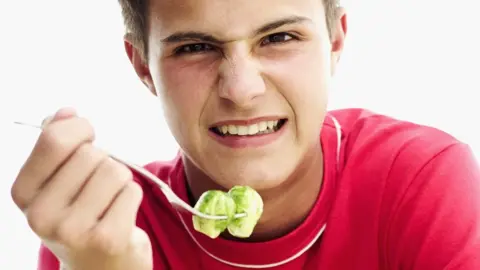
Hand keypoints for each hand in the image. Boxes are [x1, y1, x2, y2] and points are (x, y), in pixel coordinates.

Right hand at [11, 108, 152, 269]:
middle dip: (103, 162)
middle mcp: (41, 215)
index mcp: (23, 193)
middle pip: (92, 154)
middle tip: (97, 186)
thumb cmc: (80, 215)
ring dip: (120, 180)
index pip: (55, 139)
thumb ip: (57, 143)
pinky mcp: (107, 239)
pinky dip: (132, 197)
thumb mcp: (57, 181)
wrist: (97, 266)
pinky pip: (132, 191)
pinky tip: (119, 215)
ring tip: (108, 201)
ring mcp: (73, 230)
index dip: (80, 129)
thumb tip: (67, 112)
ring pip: (114, 171)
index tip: (88, 137)